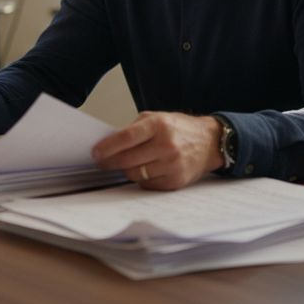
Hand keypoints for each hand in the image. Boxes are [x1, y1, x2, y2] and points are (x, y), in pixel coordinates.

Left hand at [91, 112, 223, 190]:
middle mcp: (167, 145)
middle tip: (101, 162)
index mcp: (159, 125)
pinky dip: (142, 178)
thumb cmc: (179, 129)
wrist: (209, 142)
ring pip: (136, 174)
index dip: (107, 147)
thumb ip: (134, 129)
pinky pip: (148, 184)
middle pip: (127, 160)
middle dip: (109, 162)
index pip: (126, 138)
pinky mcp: (176, 181)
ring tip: (124, 164)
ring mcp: (172, 165)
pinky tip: (144, 170)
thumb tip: (108, 144)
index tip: (95, 153)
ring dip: (126, 170)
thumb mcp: (157, 118)